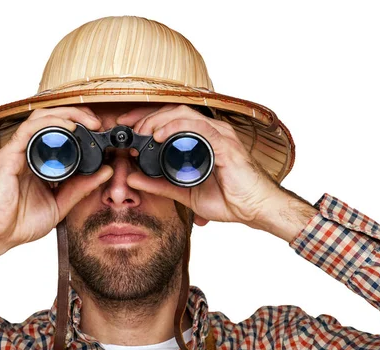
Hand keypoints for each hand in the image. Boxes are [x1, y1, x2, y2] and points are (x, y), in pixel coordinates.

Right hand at [0, 106, 113, 272]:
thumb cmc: (18, 223)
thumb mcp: (60, 204)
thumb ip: (81, 188)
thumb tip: (106, 172)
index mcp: (40, 163)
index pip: (60, 134)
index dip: (81, 127)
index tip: (101, 133)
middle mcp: (28, 153)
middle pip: (52, 120)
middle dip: (77, 115)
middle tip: (98, 122)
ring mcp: (17, 152)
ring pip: (41, 118)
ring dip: (67, 114)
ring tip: (87, 121)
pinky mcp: (9, 154)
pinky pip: (29, 129)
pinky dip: (51, 123)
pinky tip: (69, 127)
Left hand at [117, 104, 284, 226]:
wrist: (254, 209)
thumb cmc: (229, 198)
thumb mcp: (184, 192)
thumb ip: (159, 184)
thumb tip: (132, 178)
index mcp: (202, 138)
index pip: (171, 117)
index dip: (145, 117)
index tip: (125, 124)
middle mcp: (211, 131)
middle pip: (173, 110)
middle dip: (146, 115)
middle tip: (128, 127)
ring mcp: (219, 135)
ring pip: (183, 114)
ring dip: (157, 119)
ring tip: (141, 131)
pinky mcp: (225, 144)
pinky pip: (198, 128)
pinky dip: (176, 128)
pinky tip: (159, 135)